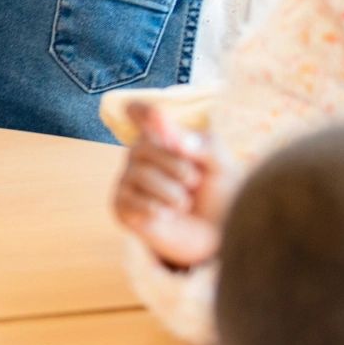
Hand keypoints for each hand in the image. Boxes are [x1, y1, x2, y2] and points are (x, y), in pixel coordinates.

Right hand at [113, 100, 230, 269]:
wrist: (213, 234)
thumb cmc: (216, 194)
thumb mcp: (222, 166)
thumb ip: (206, 146)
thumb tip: (179, 140)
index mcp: (162, 138)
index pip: (141, 114)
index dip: (142, 110)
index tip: (150, 113)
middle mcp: (139, 155)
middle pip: (144, 146)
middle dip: (176, 165)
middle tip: (194, 181)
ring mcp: (127, 181)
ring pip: (141, 175)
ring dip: (172, 193)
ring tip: (184, 203)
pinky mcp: (121, 206)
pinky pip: (133, 201)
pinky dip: (158, 210)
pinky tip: (168, 215)